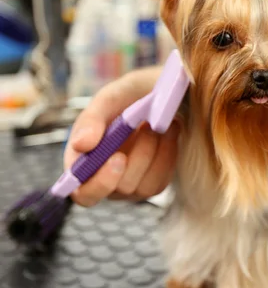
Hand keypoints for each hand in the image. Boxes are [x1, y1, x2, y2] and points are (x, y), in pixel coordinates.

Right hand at [64, 67, 179, 206]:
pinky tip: (167, 133)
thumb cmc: (131, 96)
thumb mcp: (111, 97)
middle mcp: (103, 178)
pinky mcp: (151, 184)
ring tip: (157, 123)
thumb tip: (80, 145)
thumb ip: (91, 119)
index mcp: (82, 159)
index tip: (119, 157)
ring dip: (152, 151)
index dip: (98, 183)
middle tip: (148, 127)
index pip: (82, 191)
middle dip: (136, 158)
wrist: (165, 95)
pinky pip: (159, 183)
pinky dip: (166, 156)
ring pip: (140, 188)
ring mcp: (128, 185)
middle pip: (115, 190)